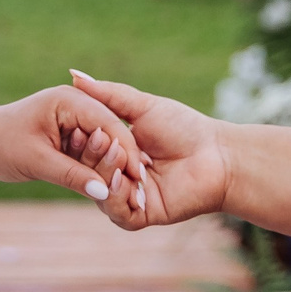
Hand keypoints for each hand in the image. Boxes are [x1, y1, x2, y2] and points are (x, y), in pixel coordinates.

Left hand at [0, 86, 146, 203]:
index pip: (109, 124)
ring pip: (106, 144)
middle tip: (143, 192)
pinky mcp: (72, 133)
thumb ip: (72, 176)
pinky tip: (114, 188)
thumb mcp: (36, 162)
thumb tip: (105, 193)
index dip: (126, 152)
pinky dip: (101, 169)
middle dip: (126, 161)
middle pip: (113, 133)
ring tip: (134, 195)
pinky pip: (94, 152)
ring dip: (115, 168)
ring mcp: (75, 118)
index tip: (140, 180)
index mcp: (69, 100)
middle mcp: (76, 104)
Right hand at [62, 72, 230, 228]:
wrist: (217, 155)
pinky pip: (116, 212)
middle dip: (92, 154)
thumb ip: (107, 95)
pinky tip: (122, 178)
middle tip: (103, 138)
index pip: (84, 149)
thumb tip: (73, 74)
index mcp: (113, 153)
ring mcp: (127, 198)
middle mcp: (116, 177)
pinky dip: (115, 196)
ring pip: (99, 192)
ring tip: (118, 154)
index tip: (78, 125)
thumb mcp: (142, 106)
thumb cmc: (184, 128)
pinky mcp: (140, 217)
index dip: (80, 139)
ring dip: (104, 172)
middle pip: (88, 171)